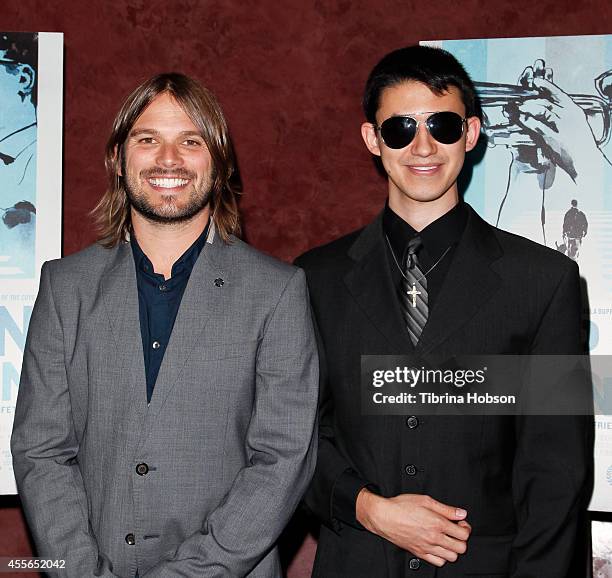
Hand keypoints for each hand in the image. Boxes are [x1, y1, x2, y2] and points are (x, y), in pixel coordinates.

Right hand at [356, 488, 470, 566]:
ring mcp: (427, 547)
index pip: (463, 533)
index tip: (461, 523)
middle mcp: (434, 537)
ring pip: (452, 557)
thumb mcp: (425, 500)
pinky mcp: (419, 553)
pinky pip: (438, 562)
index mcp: (437, 523)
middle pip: (461, 548)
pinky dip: (442, 556)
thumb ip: (446, 508)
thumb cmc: (401, 506)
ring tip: (448, 539)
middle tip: (456, 531)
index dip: (465, 527)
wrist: (384, 516)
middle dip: (462, 539)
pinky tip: (438, 546)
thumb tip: (461, 513)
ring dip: (453, 549)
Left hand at [511, 59, 602, 181]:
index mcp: (574, 110)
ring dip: (526, 107)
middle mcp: (569, 115)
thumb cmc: (578, 146)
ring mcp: (561, 125)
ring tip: (515, 107)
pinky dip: (526, 121)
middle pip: (546, 100)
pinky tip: (518, 118)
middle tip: (517, 98)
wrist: (585, 162)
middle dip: (530, 98)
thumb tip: (547, 109)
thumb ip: (562, 116)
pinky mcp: (553, 137)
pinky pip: (536, 125)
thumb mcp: (574, 126)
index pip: (558, 93)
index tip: (535, 80)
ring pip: (540, 110)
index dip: (546, 85)